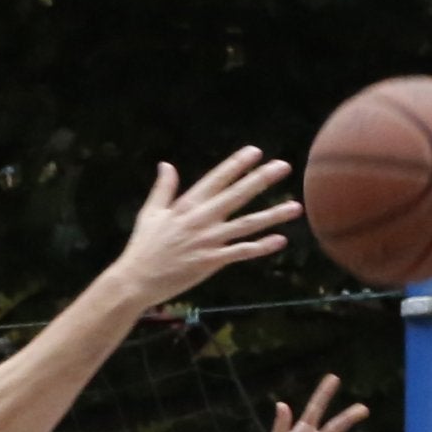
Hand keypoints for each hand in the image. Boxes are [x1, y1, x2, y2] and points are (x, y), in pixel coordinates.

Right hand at [116, 148, 301, 310]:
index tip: (255, 152)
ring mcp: (208, 241)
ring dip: (273, 215)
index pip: (217, 179)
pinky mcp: (211, 262)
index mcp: (187, 205)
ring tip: (296, 207)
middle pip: (237, 195)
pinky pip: (241, 252)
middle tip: (284, 166)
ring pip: (247, 224)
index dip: (237, 164)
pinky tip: (280, 240)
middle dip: (262, 179)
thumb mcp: (150, 213)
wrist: (136, 280)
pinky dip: (261, 247)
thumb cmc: (142, 247)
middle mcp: (201, 219)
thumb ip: (163, 188)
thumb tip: (166, 165)